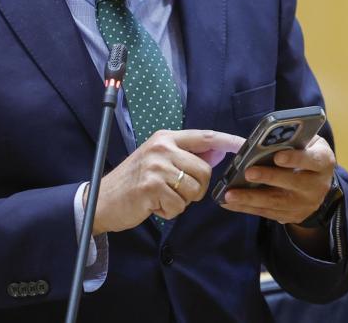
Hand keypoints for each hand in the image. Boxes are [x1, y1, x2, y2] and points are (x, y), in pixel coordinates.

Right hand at [90, 129, 243, 234]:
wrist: (102, 200)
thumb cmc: (134, 182)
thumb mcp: (158, 159)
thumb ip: (186, 155)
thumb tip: (218, 150)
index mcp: (165, 137)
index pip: (205, 136)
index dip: (228, 141)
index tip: (245, 144)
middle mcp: (162, 148)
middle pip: (205, 170)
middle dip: (198, 188)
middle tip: (176, 191)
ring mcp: (156, 166)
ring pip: (194, 189)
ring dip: (182, 201)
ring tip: (161, 197)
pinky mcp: (152, 187)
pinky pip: (179, 205)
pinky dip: (169, 212)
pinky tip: (153, 205)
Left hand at [219, 135, 336, 225]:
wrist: (318, 182)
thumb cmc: (306, 153)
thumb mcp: (307, 142)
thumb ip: (291, 139)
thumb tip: (263, 140)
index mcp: (323, 162)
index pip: (311, 160)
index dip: (295, 158)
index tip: (277, 156)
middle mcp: (317, 186)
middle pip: (292, 183)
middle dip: (268, 178)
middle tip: (247, 173)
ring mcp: (306, 204)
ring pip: (277, 202)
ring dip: (251, 198)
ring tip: (230, 194)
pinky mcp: (293, 216)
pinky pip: (268, 213)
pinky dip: (247, 208)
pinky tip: (229, 203)